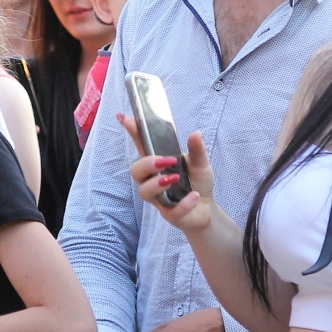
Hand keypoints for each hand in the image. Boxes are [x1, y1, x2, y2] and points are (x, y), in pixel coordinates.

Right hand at [119, 114, 215, 234]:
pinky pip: (171, 211)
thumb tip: (196, 133)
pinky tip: (194, 197)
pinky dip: (183, 203)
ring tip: (175, 179)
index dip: (132, 131)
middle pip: (135, 171)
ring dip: (157, 184)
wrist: (207, 210)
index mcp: (158, 164)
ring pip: (144, 192)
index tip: (124, 117)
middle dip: (146, 164)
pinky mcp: (170, 214)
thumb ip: (197, 150)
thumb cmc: (197, 184)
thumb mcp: (200, 164)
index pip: (142, 146)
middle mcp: (153, 180)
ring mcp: (159, 198)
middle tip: (165, 161)